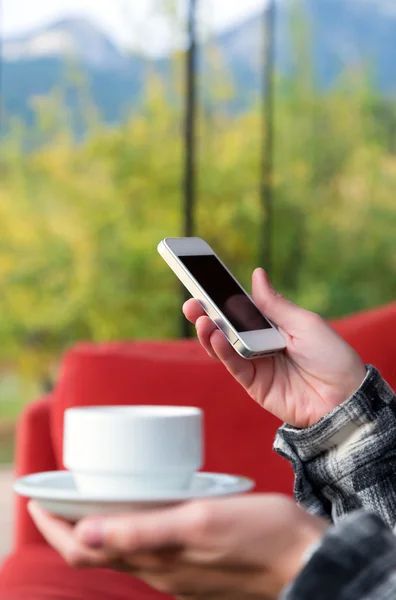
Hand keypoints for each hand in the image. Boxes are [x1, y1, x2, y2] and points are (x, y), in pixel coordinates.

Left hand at [29, 495, 327, 598]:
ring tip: (94, 493)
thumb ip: (143, 532)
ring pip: (122, 550)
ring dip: (98, 525)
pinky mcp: (195, 566)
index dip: (52, 527)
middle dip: (69, 525)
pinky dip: (128, 529)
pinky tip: (142, 507)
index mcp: (155, 559)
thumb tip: (85, 535)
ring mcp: (178, 572)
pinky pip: (148, 550)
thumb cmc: (259, 536)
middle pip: (97, 549)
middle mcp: (160, 570)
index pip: (82, 549)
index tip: (35, 499)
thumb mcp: (199, 523)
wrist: (305, 560)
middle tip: (59, 493)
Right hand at [184, 268, 365, 426]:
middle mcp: (261, 342)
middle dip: (207, 314)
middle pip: (228, 326)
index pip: (242, 307)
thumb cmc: (332, 358)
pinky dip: (222, 351)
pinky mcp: (254, 384)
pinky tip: (216, 337)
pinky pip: (233, 365)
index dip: (223, 297)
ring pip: (224, 346)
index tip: (203, 282)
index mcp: (274, 324)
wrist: (345, 399)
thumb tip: (257, 274)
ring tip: (201, 319)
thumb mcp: (304, 323)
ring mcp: (256, 363)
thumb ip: (274, 304)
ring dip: (210, 332)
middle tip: (192, 303)